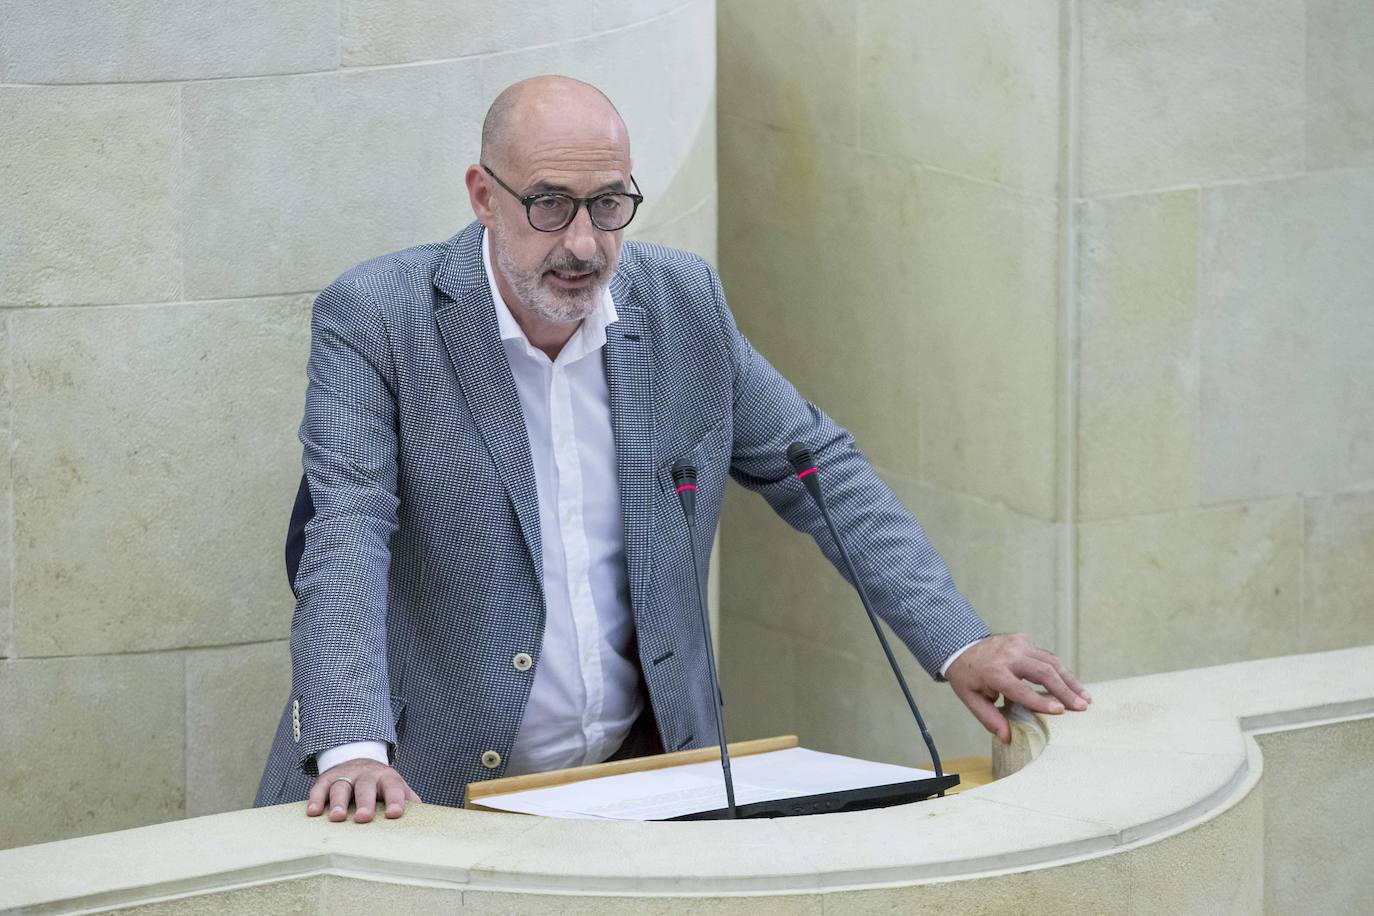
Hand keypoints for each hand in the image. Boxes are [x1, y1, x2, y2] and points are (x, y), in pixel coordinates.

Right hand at [306, 758, 420, 822]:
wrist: (358, 760)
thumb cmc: (381, 785)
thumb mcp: (397, 788)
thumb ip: (409, 801)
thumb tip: (427, 820)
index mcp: (388, 779)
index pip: (394, 788)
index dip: (395, 800)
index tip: (395, 814)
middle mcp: (366, 775)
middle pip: (366, 786)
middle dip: (365, 802)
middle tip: (364, 818)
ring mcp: (345, 776)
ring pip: (341, 787)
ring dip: (338, 802)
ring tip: (337, 818)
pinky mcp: (326, 779)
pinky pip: (319, 788)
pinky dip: (315, 799)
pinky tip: (312, 813)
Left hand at [946, 633, 1090, 743]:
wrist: (960, 645)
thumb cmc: (967, 676)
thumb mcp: (971, 699)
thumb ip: (989, 718)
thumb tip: (1007, 737)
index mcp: (994, 671)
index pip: (1021, 689)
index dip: (1041, 702)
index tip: (1060, 711)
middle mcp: (1009, 655)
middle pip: (1043, 671)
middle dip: (1065, 690)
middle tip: (1082, 706)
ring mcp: (1018, 644)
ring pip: (1050, 661)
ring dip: (1069, 679)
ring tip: (1085, 697)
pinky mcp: (1024, 640)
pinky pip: (1046, 656)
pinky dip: (1060, 670)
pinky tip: (1071, 684)